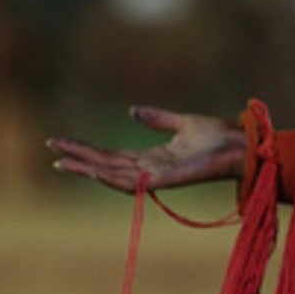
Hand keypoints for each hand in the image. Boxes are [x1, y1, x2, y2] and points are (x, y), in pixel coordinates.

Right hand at [48, 107, 246, 192]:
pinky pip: (136, 183)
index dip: (87, 151)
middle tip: (53, 154)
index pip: (112, 156)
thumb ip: (158, 119)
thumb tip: (133, 111)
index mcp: (153, 157)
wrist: (241, 145)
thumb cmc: (219, 136)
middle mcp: (151, 169)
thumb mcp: (182, 122)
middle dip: (80, 160)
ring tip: (65, 163)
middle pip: (107, 166)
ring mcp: (158, 177)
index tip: (61, 142)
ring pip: (115, 176)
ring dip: (90, 170)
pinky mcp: (168, 180)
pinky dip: (114, 178)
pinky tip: (96, 171)